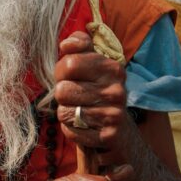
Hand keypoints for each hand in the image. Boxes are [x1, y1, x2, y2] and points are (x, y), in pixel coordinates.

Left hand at [54, 31, 133, 165]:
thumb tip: (66, 44)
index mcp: (112, 68)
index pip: (69, 64)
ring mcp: (114, 114)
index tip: (70, 76)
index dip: (61, 71)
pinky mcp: (109, 136)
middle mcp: (116, 90)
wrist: (119, 130)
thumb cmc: (96, 90)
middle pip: (62, 90)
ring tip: (79, 111)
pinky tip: (83, 126)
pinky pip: (71, 131)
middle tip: (75, 97)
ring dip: (66, 113)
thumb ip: (79, 44)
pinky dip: (71, 130)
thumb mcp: (91, 62)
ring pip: (64, 112)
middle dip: (62, 95)